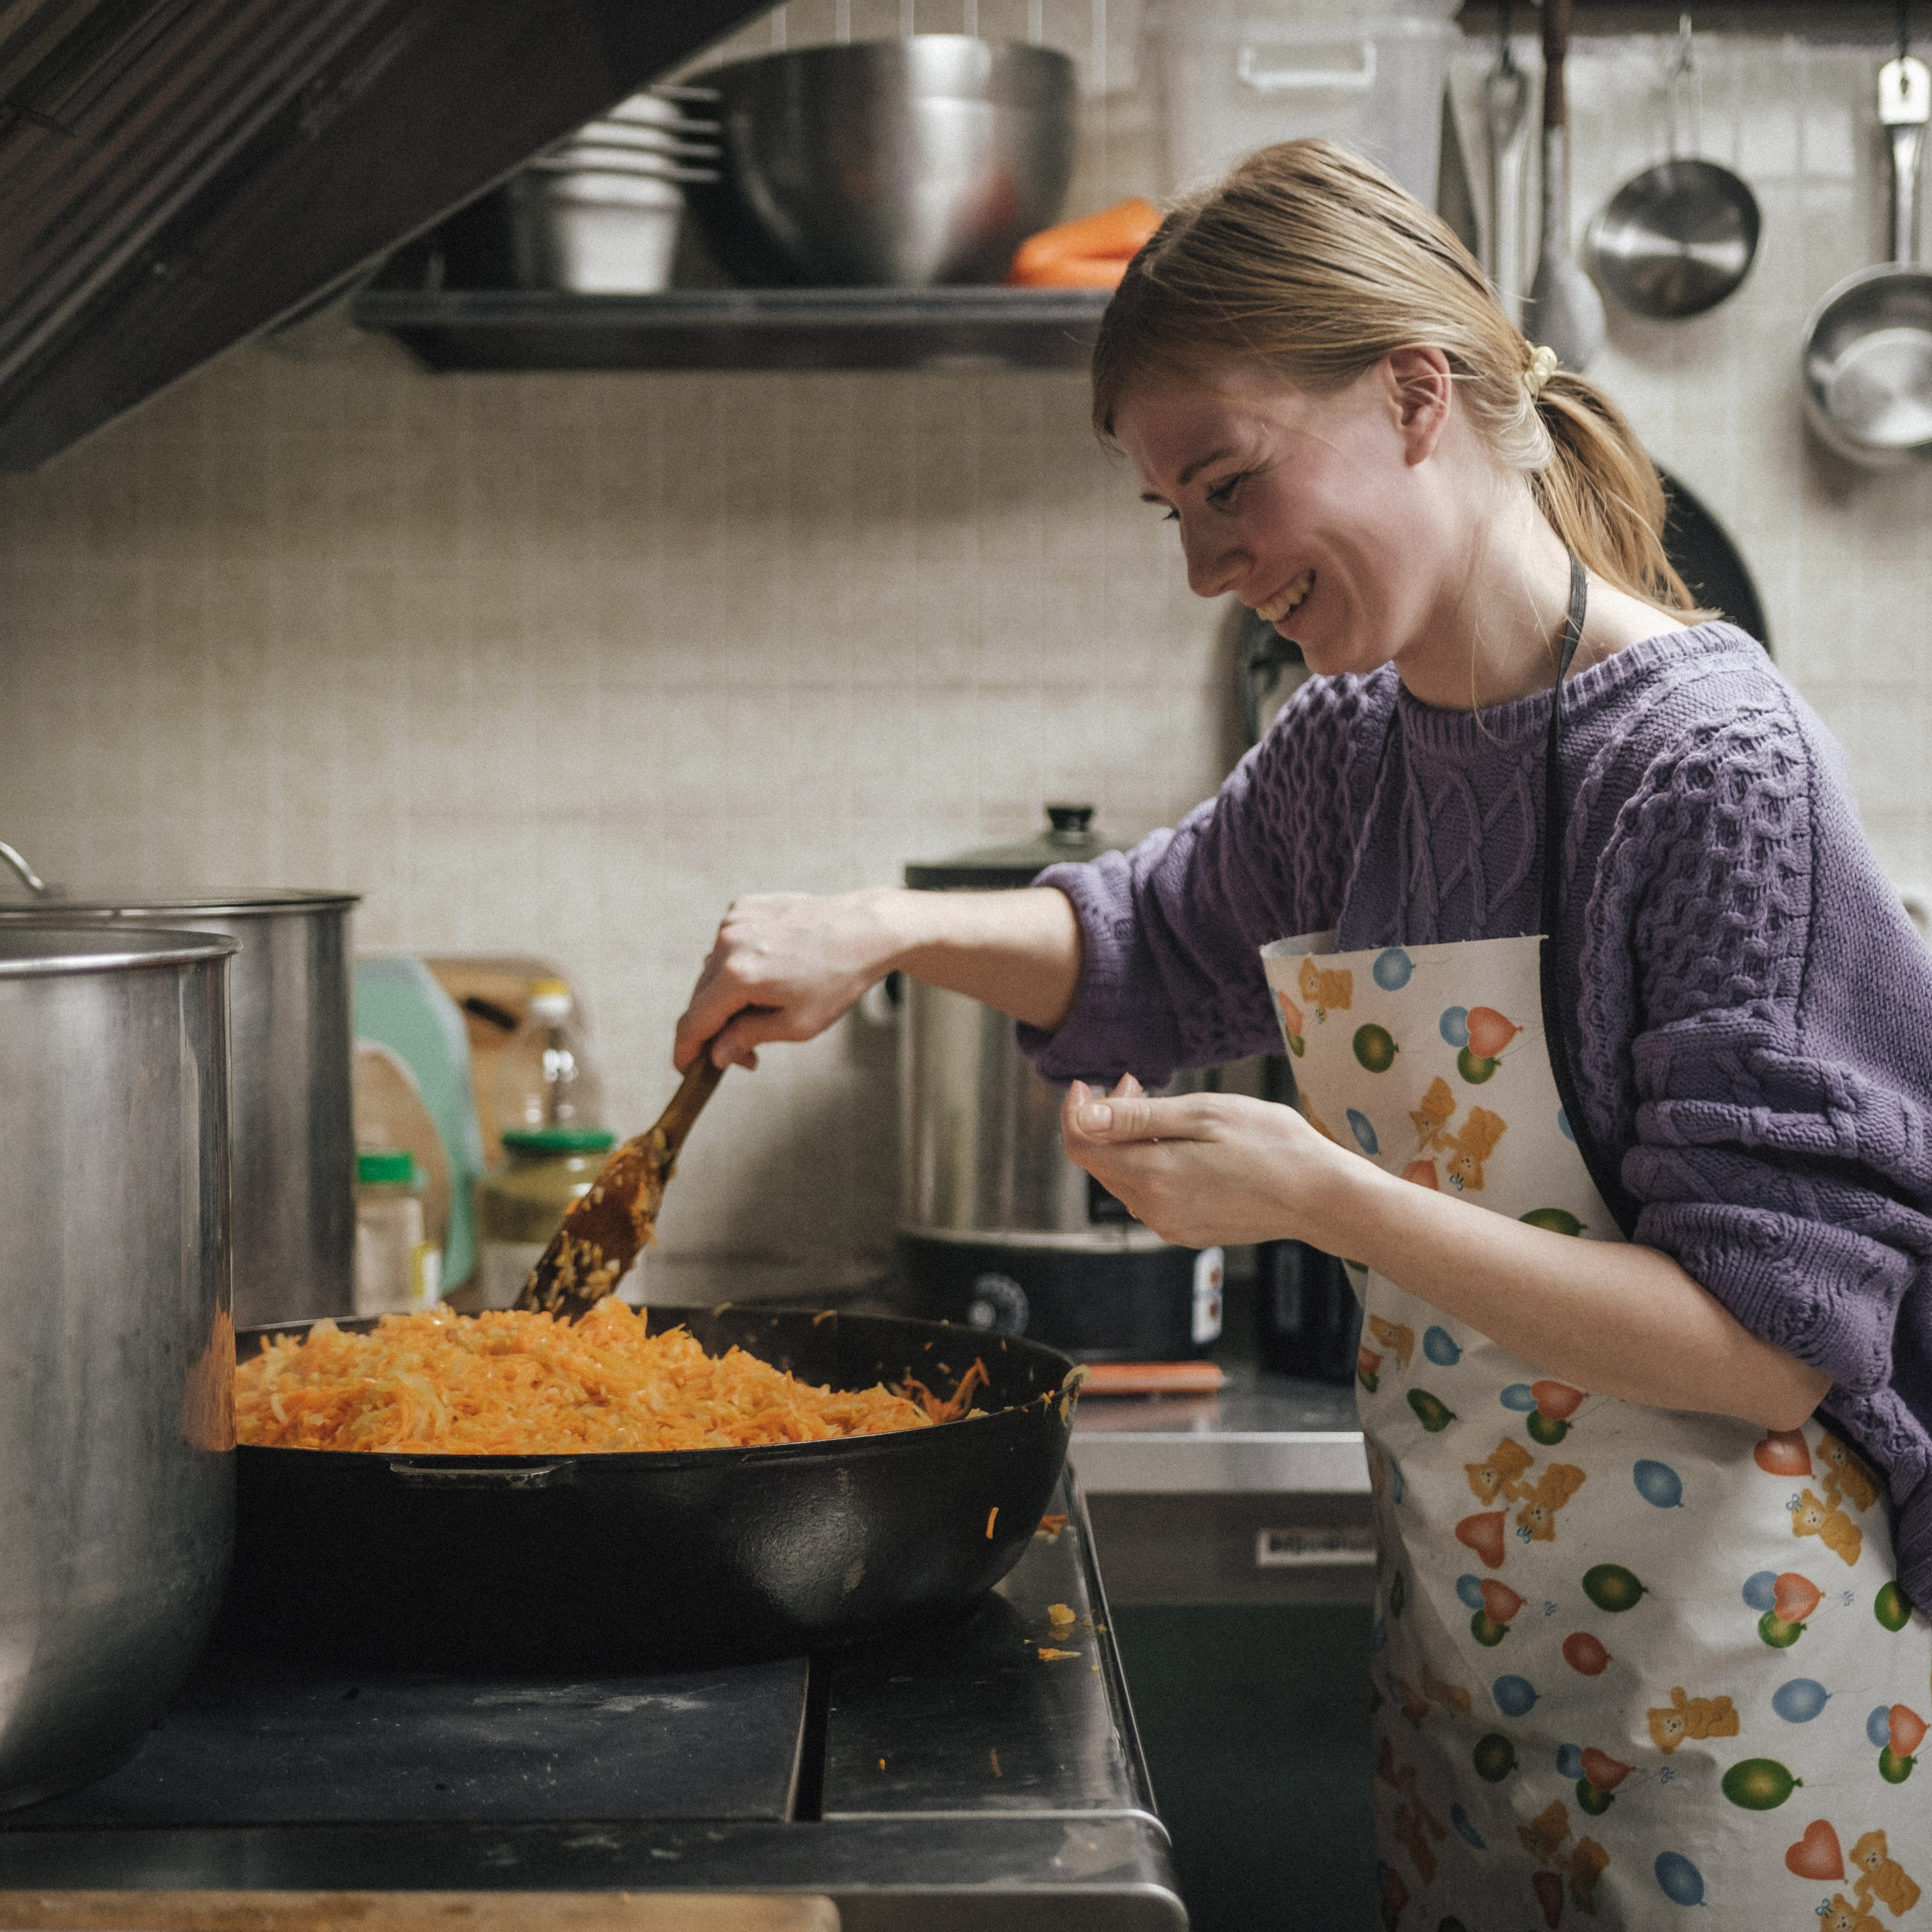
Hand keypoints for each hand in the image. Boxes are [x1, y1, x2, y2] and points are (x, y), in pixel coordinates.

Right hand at [675, 889, 902, 1071]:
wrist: (866, 929)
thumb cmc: (839, 978)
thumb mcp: (797, 1024)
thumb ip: (747, 1038)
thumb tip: (716, 1054)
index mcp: (738, 976)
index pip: (693, 1023)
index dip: (685, 1051)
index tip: (687, 1069)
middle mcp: (728, 944)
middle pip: (700, 999)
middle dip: (715, 1030)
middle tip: (746, 1053)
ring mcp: (734, 921)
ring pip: (712, 973)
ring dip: (727, 996)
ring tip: (765, 1008)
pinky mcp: (744, 907)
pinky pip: (727, 947)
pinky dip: (738, 965)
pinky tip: (771, 972)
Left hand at [1060, 1077, 1343, 1247]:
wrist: (1322, 1197)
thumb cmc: (1272, 1146)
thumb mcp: (1204, 1114)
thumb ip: (1139, 1118)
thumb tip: (1086, 1116)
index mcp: (1152, 1177)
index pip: (1081, 1147)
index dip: (1076, 1112)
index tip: (1089, 1085)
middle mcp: (1154, 1209)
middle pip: (1101, 1163)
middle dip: (1106, 1121)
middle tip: (1134, 1083)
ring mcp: (1172, 1225)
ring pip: (1126, 1179)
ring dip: (1130, 1143)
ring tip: (1162, 1111)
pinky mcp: (1190, 1232)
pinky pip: (1153, 1196)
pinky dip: (1152, 1166)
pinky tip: (1180, 1145)